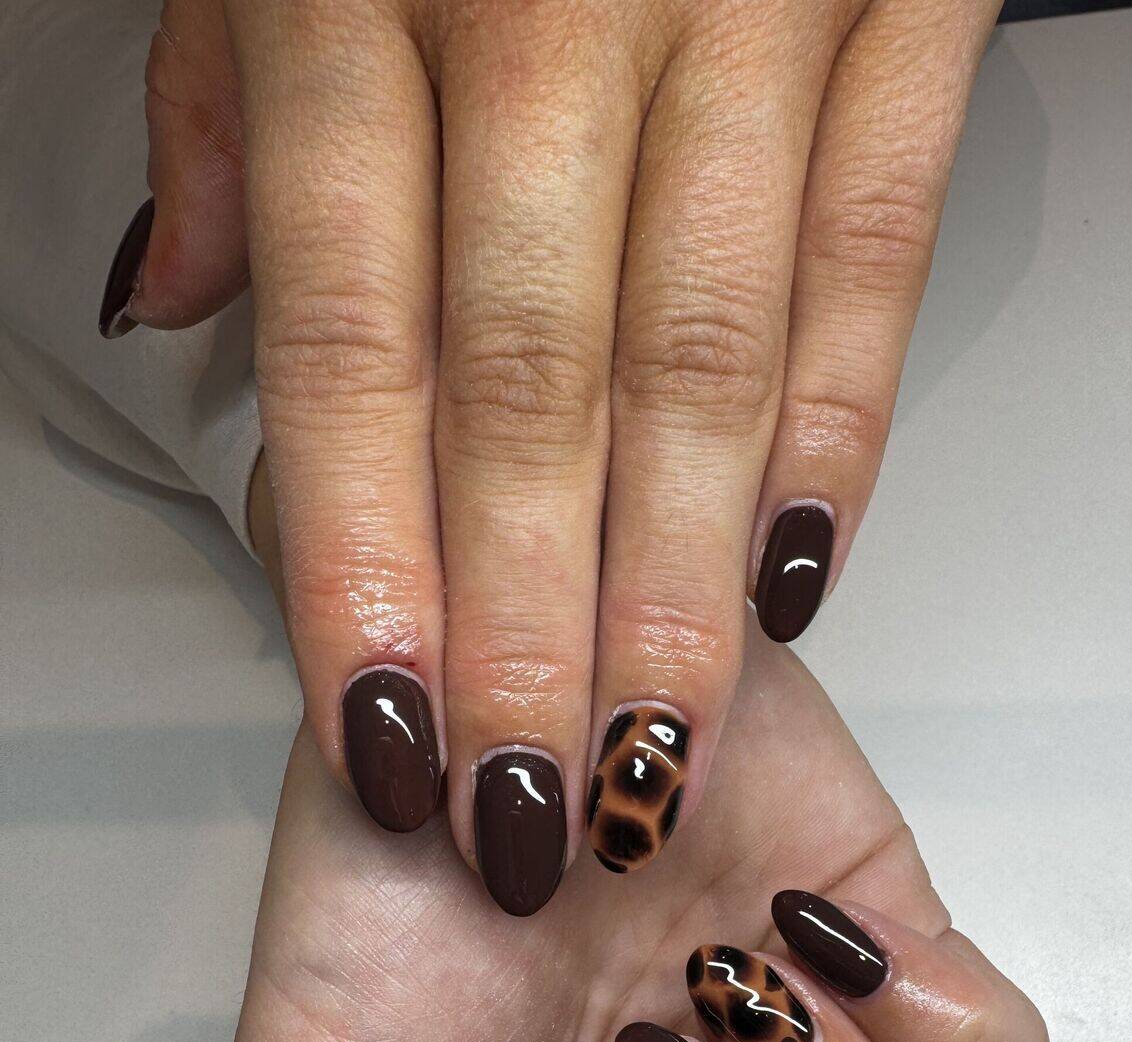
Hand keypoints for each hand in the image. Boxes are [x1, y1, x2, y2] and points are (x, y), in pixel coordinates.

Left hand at [105, 0, 1000, 911]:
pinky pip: (874, 251)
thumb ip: (229, 94)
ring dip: (681, 585)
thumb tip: (185, 301)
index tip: (382, 722)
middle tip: (527, 801)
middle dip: (532, 626)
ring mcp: (748, 1)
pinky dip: (842, 432)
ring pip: (710, 354)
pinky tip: (794, 574)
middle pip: (537, 388)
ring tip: (652, 746)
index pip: (358, 339)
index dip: (368, 556)